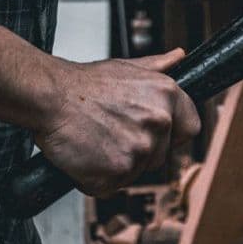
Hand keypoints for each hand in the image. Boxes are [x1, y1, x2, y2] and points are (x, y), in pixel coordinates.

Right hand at [34, 49, 200, 197]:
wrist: (52, 97)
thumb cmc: (85, 84)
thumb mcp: (128, 67)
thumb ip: (159, 66)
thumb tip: (179, 57)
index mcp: (168, 96)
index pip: (190, 128)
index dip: (173, 134)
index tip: (156, 135)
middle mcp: (160, 123)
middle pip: (161, 155)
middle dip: (139, 151)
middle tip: (112, 135)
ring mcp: (140, 150)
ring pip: (136, 172)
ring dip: (117, 165)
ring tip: (97, 141)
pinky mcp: (117, 173)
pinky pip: (112, 187)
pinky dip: (97, 179)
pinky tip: (86, 156)